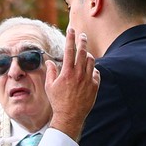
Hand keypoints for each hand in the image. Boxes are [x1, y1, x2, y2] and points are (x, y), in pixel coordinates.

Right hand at [46, 27, 98, 141]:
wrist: (70, 116)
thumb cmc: (57, 101)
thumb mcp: (50, 86)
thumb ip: (50, 71)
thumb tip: (49, 61)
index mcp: (67, 72)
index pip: (69, 50)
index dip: (70, 38)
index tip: (71, 29)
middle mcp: (78, 74)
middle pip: (83, 52)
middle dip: (82, 41)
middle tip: (82, 35)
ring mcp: (88, 80)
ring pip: (91, 61)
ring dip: (88, 55)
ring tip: (85, 54)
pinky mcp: (94, 86)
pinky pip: (96, 72)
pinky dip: (92, 69)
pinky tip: (88, 71)